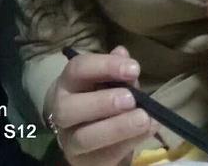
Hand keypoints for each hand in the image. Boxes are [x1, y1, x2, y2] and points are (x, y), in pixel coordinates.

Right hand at [46, 45, 158, 165]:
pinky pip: (102, 158)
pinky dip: (127, 144)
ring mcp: (70, 141)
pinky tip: (146, 132)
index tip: (135, 68)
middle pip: (69, 109)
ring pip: (84, 138)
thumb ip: (117, 69)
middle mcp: (61, 112)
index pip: (77, 69)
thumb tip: (122, 53)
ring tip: (144, 119)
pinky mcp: (83, 163)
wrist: (91, 133)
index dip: (105, 66)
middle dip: (103, 102)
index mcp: (67, 83)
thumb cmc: (101, 96)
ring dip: (117, 128)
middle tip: (132, 98)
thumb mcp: (109, 80)